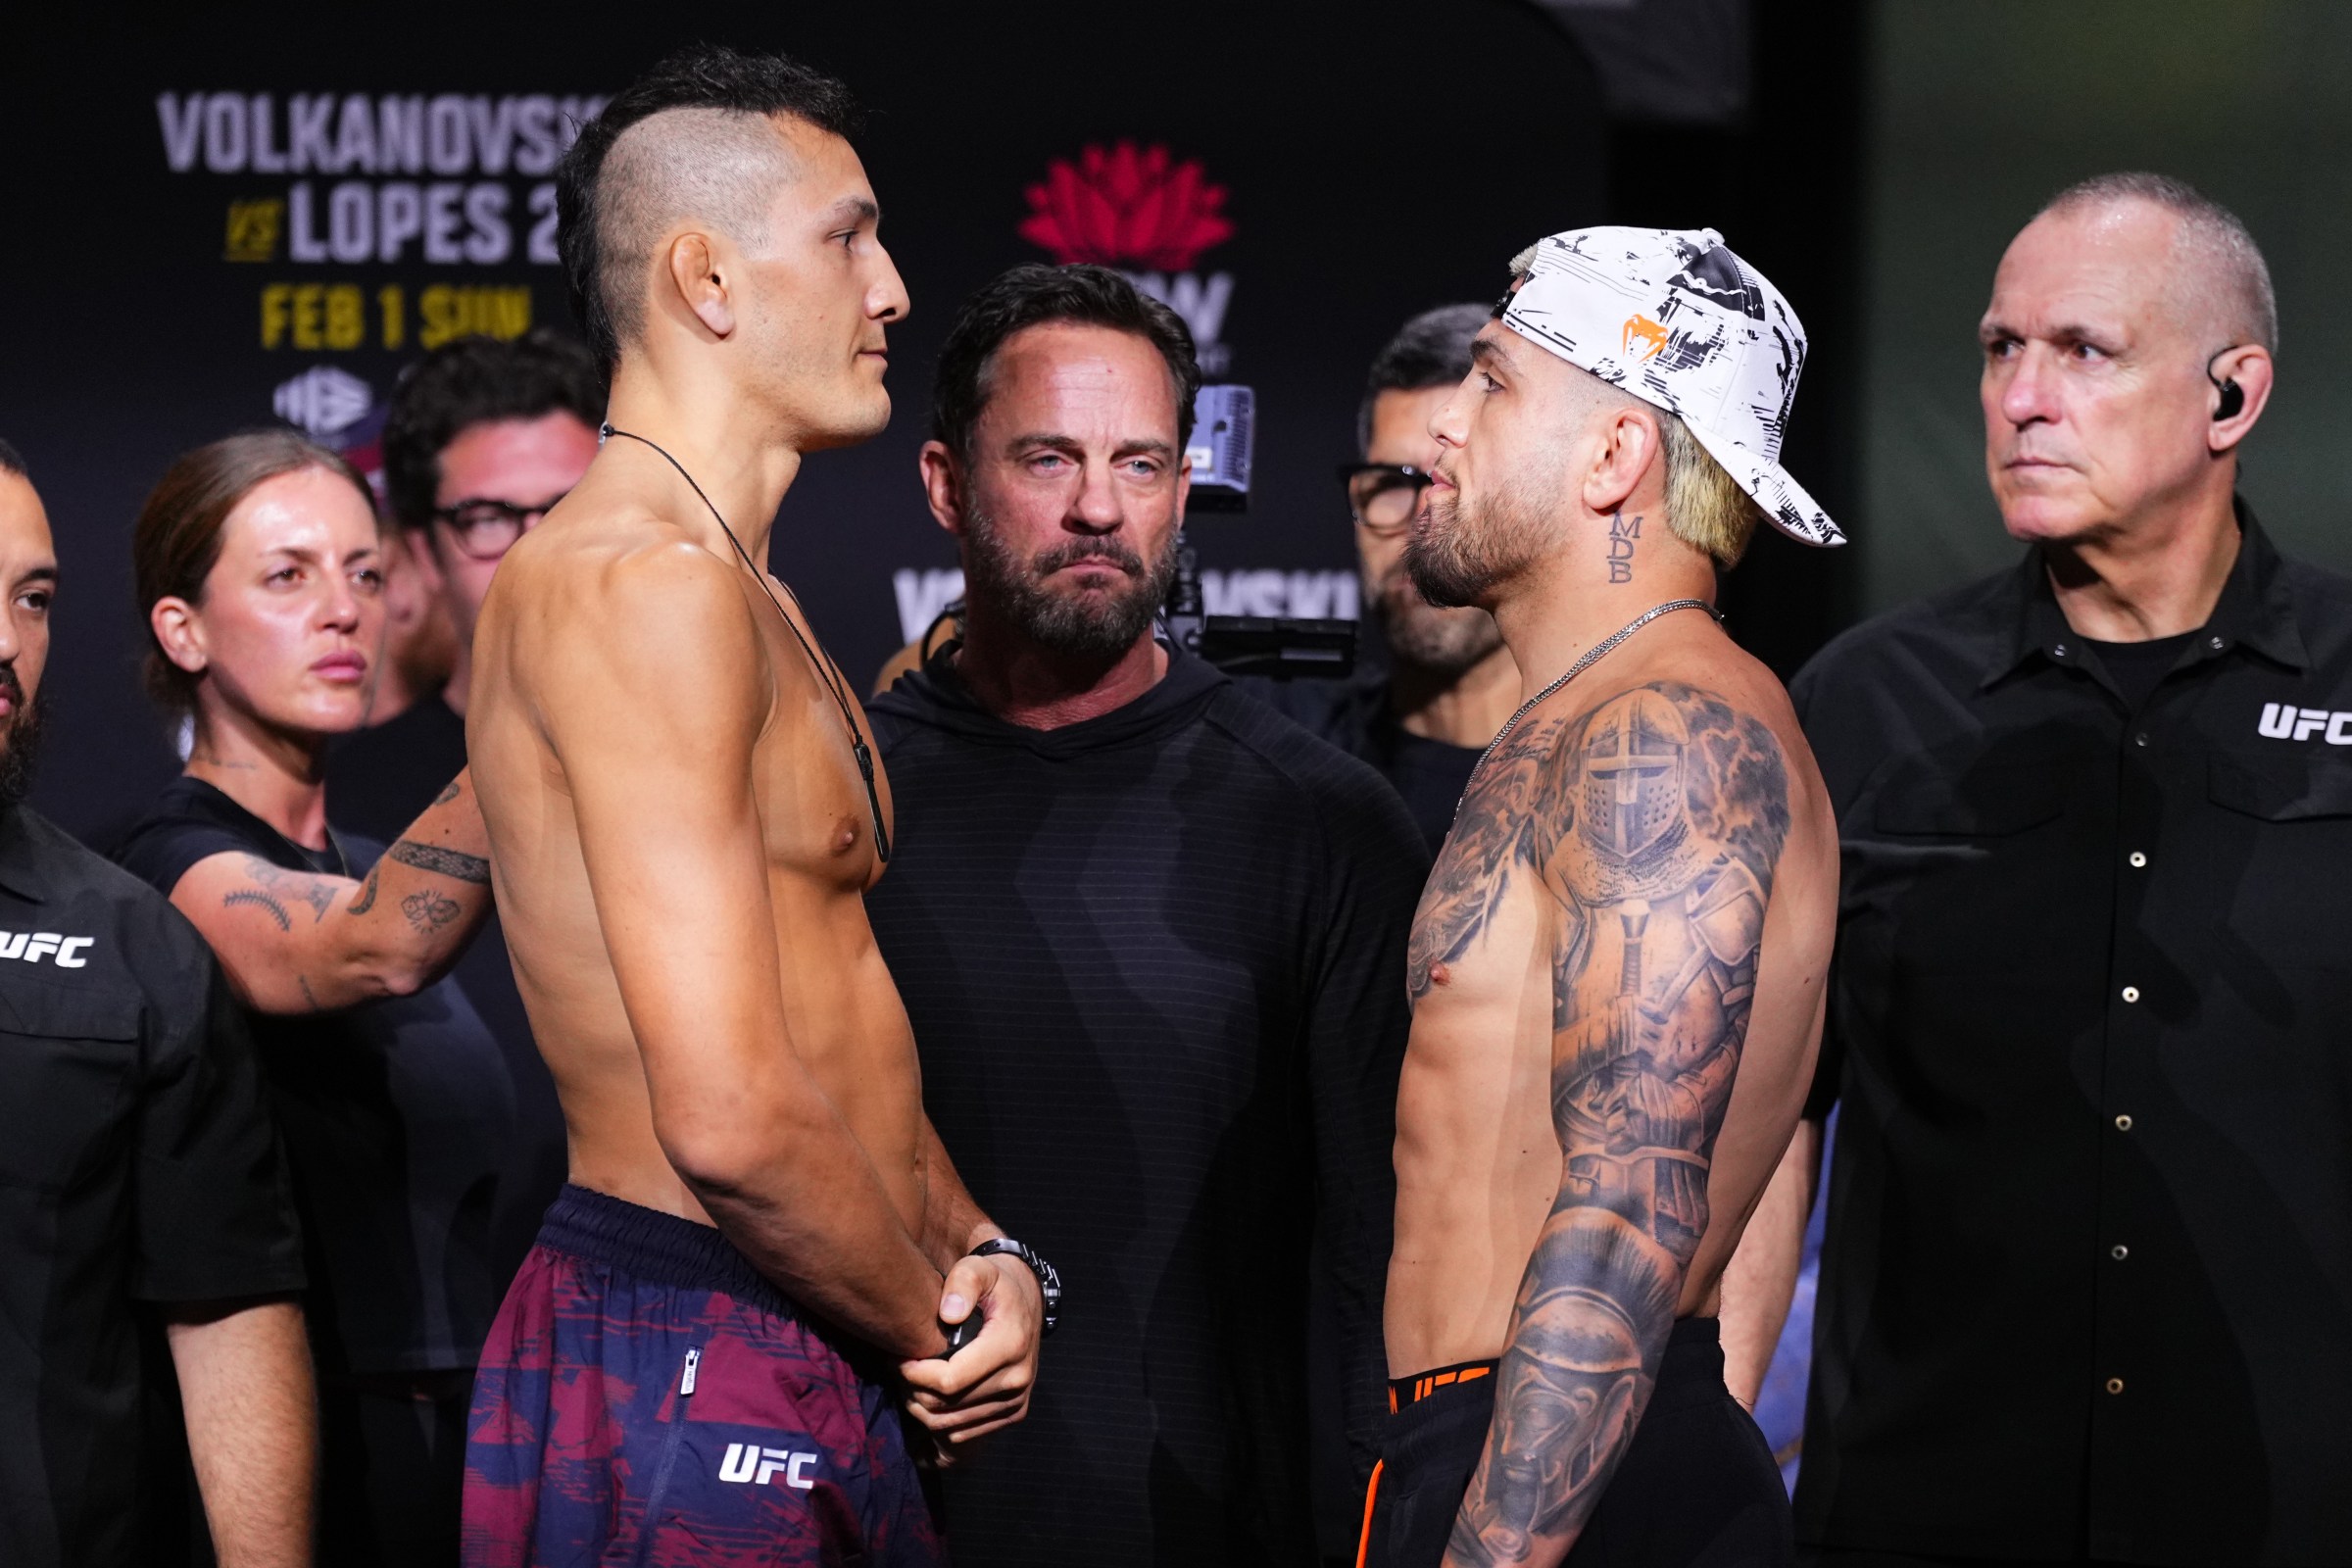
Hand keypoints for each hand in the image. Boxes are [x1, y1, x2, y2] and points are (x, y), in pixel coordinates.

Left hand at [897, 1252, 1043, 1463]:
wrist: (1028, 1301)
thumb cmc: (996, 1283)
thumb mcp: (980, 1267)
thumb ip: (963, 1282)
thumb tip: (949, 1315)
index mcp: (1010, 1345)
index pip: (950, 1380)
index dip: (915, 1375)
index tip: (898, 1358)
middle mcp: (1018, 1379)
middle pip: (947, 1407)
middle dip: (912, 1392)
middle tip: (898, 1370)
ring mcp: (1017, 1401)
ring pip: (953, 1427)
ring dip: (922, 1411)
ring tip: (910, 1383)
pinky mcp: (1014, 1413)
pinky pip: (965, 1435)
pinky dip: (940, 1424)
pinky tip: (928, 1398)